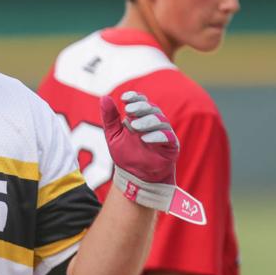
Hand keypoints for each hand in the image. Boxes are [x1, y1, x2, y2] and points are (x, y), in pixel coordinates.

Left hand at [101, 91, 178, 210]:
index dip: (135, 98)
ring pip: (161, 121)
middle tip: (128, 110)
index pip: (141, 101)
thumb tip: (104, 97)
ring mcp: (164, 133)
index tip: (124, 98)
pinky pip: (168, 137)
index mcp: (141, 117)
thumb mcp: (113, 135)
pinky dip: (157, 136)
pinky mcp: (171, 146)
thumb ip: (110, 117)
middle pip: (152, 109)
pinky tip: (145, 138)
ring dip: (147, 121)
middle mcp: (154, 122)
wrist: (134, 176)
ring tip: (134, 127)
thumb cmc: (125, 154)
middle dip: (140, 108)